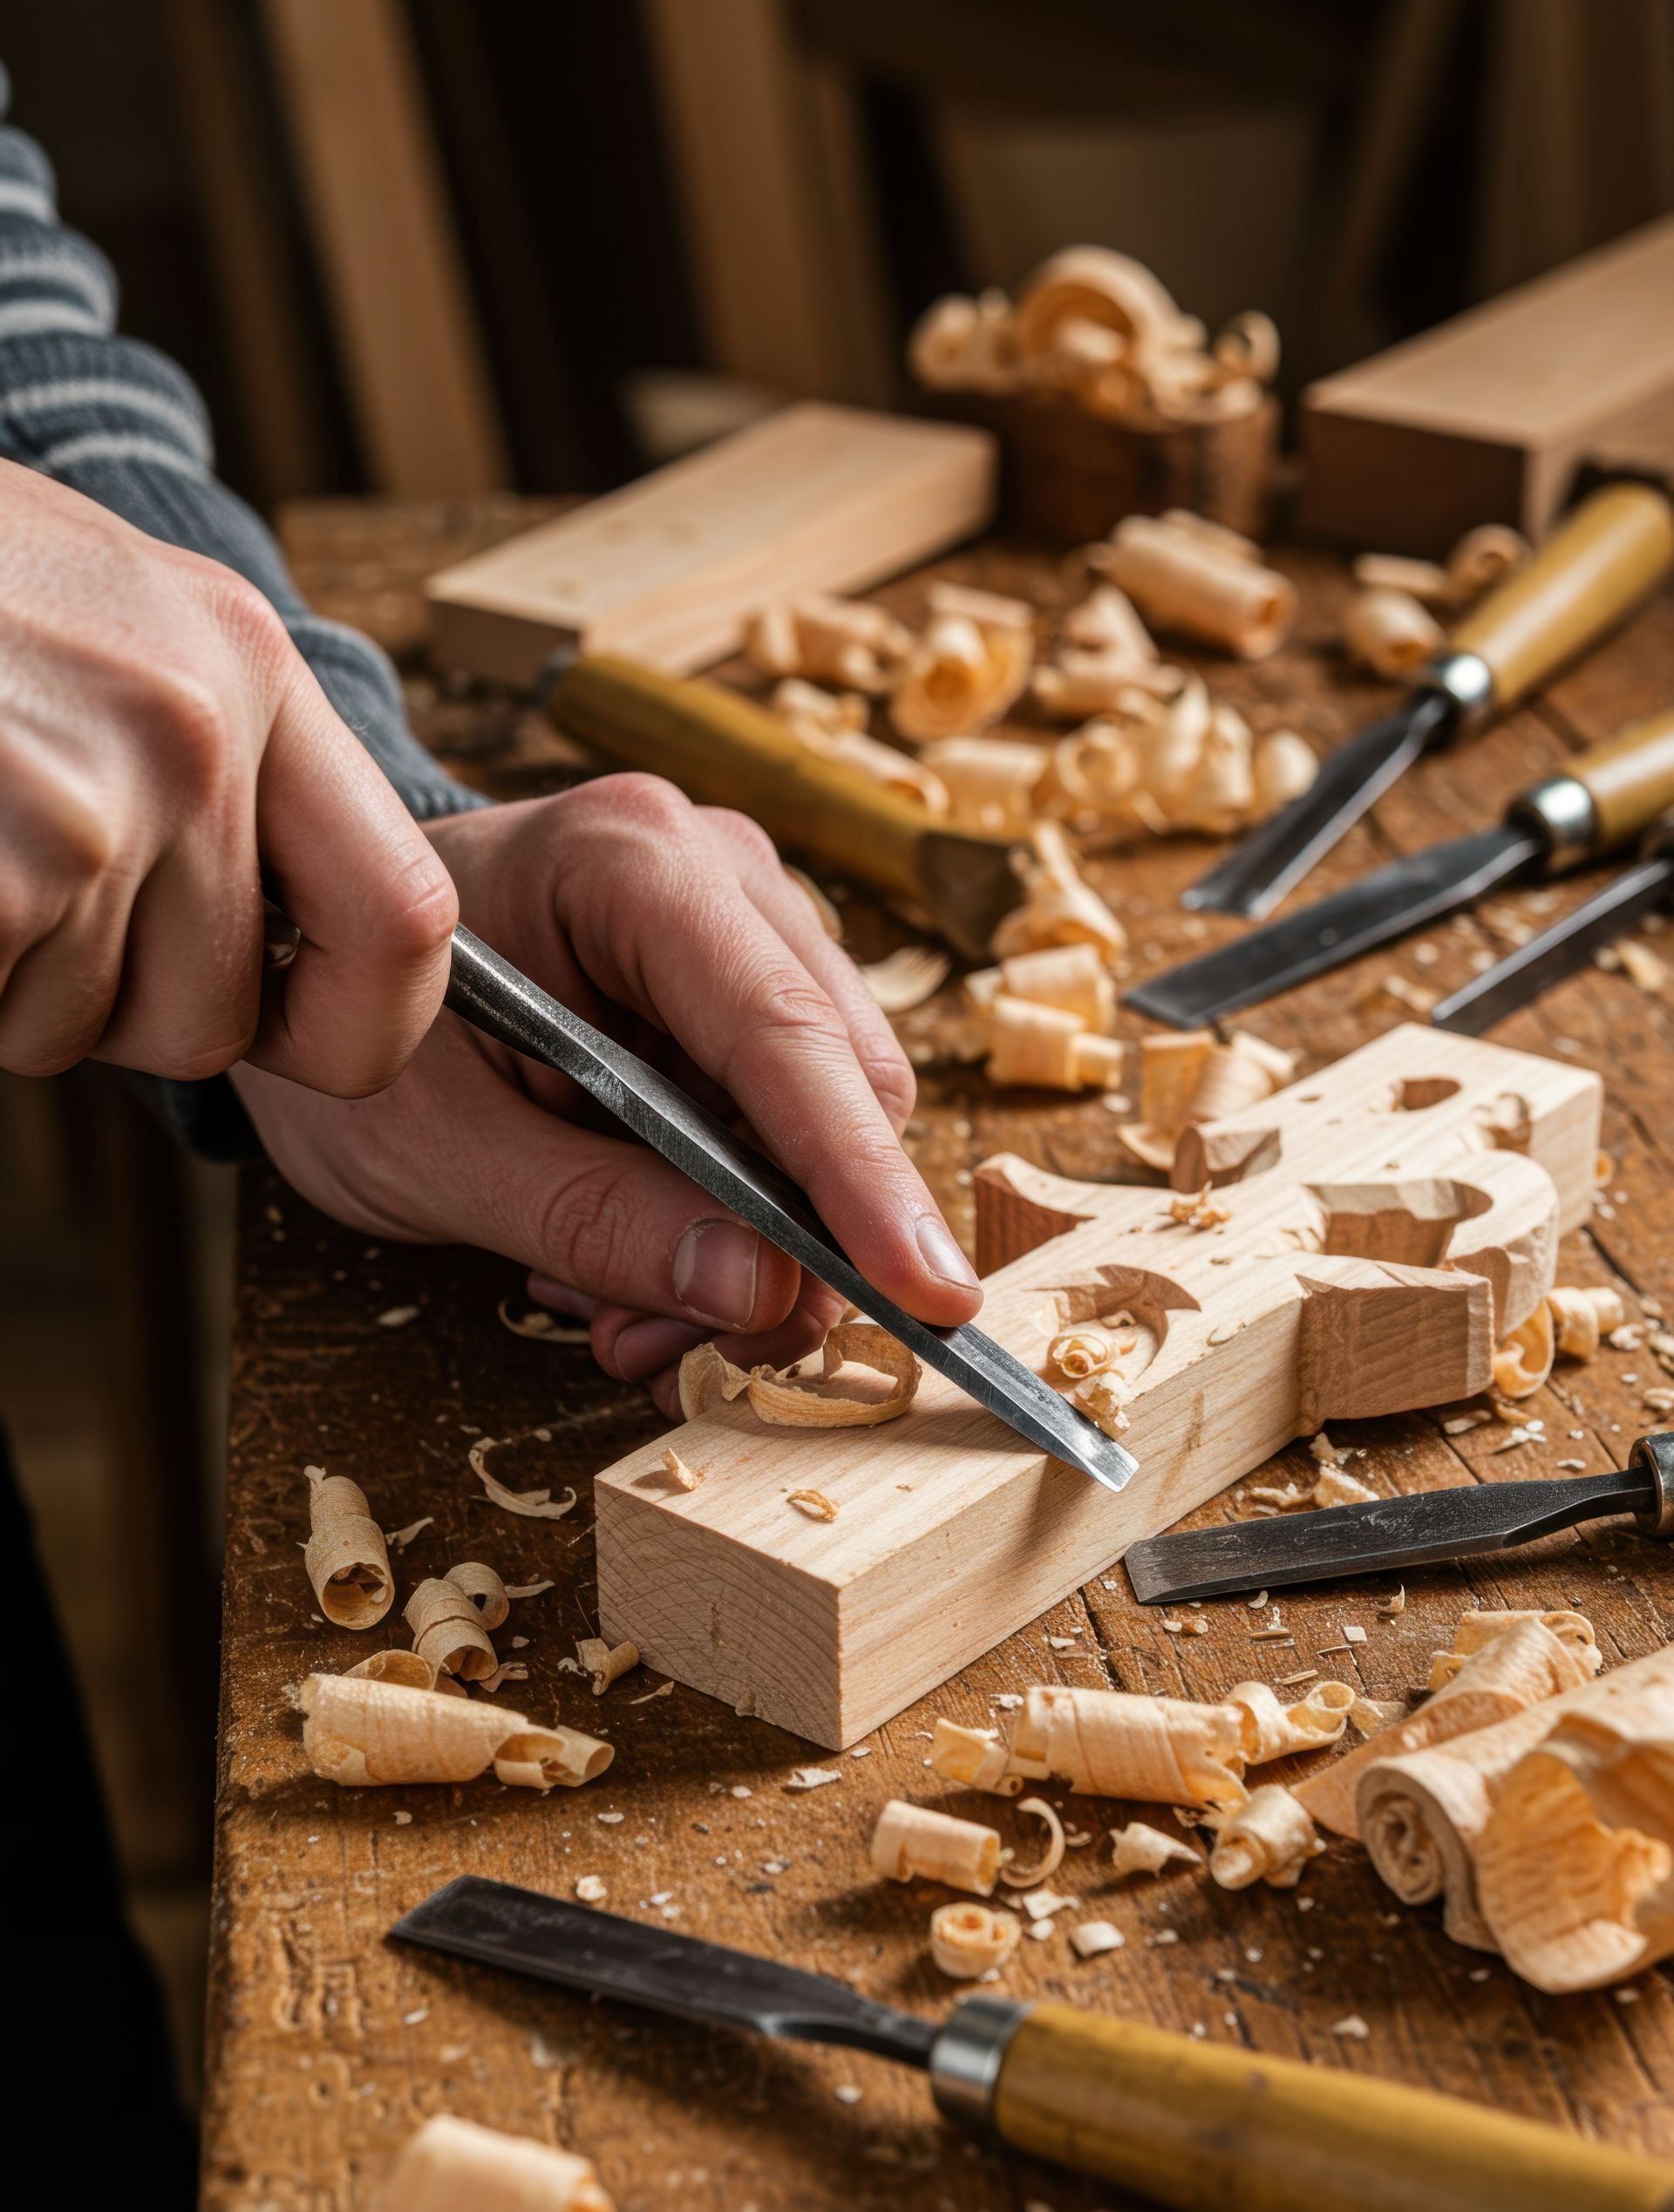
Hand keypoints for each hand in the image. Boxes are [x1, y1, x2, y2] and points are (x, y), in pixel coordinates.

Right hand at [0, 462, 456, 1089]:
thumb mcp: (111, 614)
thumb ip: (215, 759)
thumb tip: (300, 937)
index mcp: (248, 668)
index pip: (407, 919)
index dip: (362, 1021)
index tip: (304, 1034)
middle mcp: (192, 735)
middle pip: (209, 1017)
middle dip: (106, 1008)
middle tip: (20, 894)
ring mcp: (85, 807)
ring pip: (68, 1030)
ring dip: (1, 982)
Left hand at [233, 777, 981, 1413]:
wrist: (312, 958)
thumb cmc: (352, 1030)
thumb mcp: (433, 1148)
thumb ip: (592, 1216)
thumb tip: (762, 1294)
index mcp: (628, 863)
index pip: (783, 1035)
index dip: (860, 1179)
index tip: (927, 1299)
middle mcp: (715, 867)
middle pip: (840, 1083)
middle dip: (788, 1245)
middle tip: (674, 1348)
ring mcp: (742, 918)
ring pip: (830, 1119)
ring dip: (748, 1249)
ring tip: (620, 1311)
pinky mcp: (742, 981)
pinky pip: (789, 1125)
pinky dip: (729, 1219)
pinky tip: (627, 1256)